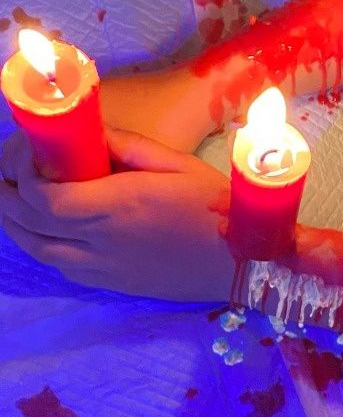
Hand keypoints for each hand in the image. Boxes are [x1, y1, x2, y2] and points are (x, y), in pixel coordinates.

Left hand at [0, 128, 232, 300]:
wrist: (244, 261)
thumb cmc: (216, 206)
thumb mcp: (177, 163)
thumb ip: (126, 145)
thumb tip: (86, 131)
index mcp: (118, 205)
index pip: (43, 196)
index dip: (21, 171)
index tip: (27, 148)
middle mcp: (102, 241)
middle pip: (28, 224)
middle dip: (7, 192)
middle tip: (11, 166)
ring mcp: (103, 269)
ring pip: (36, 250)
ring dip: (15, 222)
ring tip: (15, 197)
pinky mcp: (111, 285)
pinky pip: (59, 266)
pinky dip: (41, 244)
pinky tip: (46, 227)